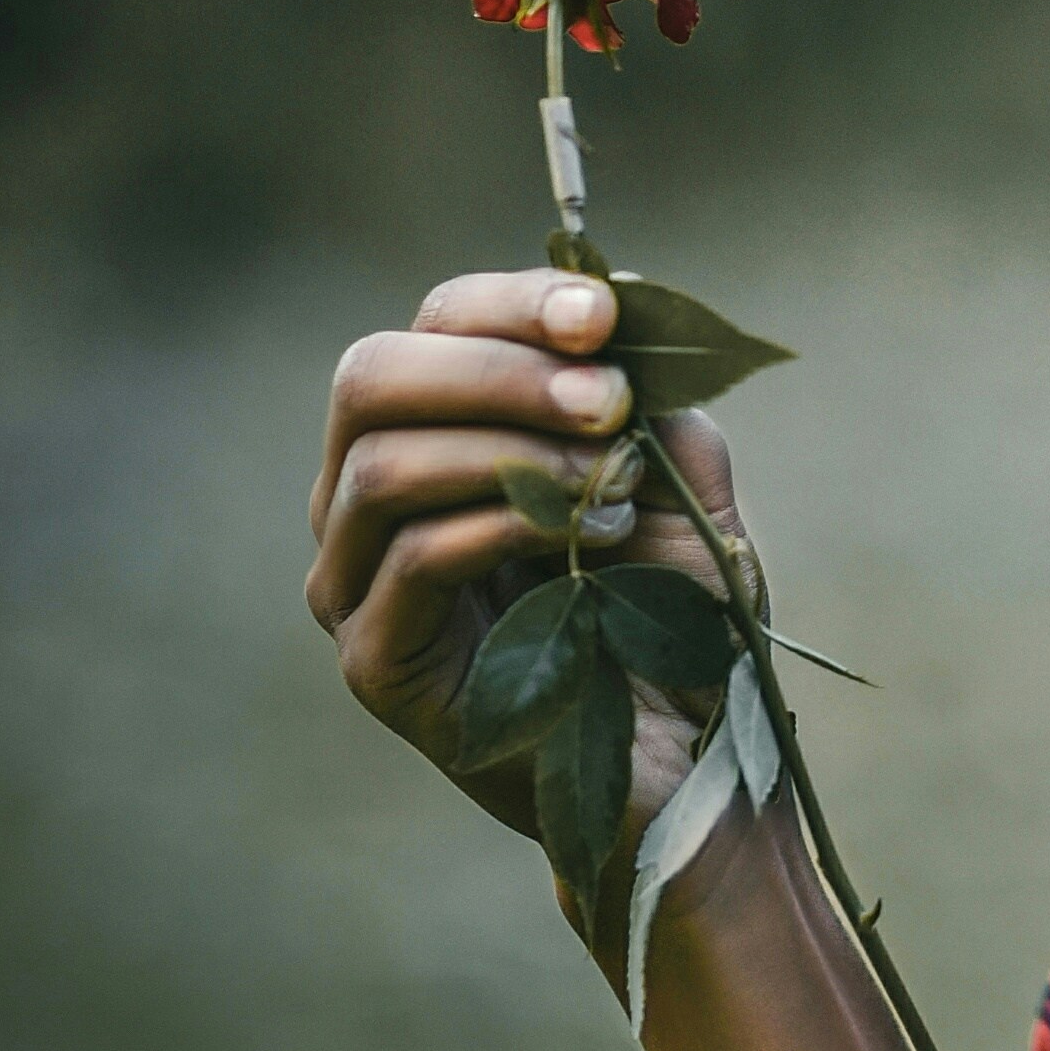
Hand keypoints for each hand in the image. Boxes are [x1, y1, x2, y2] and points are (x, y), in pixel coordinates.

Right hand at [306, 268, 751, 873]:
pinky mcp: (375, 664)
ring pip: (382, 466)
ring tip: (613, 478)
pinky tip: (590, 536)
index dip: (514, 305)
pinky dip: (503, 525)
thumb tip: (616, 291)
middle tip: (606, 400)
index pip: (432, 327)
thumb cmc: (678, 613)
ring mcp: (355, 586)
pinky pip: (410, 561)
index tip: (604, 316)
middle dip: (499, 370)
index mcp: (432, 434)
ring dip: (510, 449)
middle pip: (372, 378)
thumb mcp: (676, 474)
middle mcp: (366, 502)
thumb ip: (643, 390)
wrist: (694, 759)